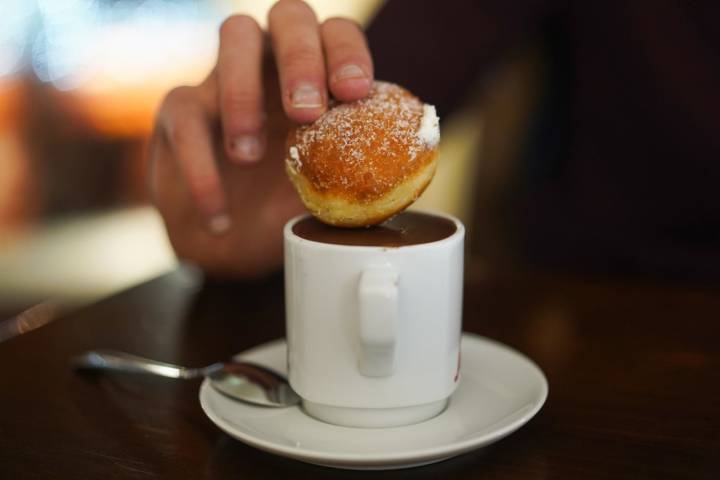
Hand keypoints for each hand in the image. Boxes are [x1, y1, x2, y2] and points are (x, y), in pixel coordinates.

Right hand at [149, 0, 373, 276]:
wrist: (232, 244)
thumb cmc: (286, 209)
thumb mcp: (326, 197)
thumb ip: (355, 178)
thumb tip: (401, 179)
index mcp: (318, 77)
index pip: (337, 35)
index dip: (347, 53)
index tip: (353, 92)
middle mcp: (275, 62)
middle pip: (289, 16)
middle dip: (300, 58)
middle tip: (305, 112)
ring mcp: (225, 78)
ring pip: (234, 34)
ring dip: (243, 92)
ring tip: (249, 156)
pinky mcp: (180, 111)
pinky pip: (182, 115)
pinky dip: (201, 170)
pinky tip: (220, 217)